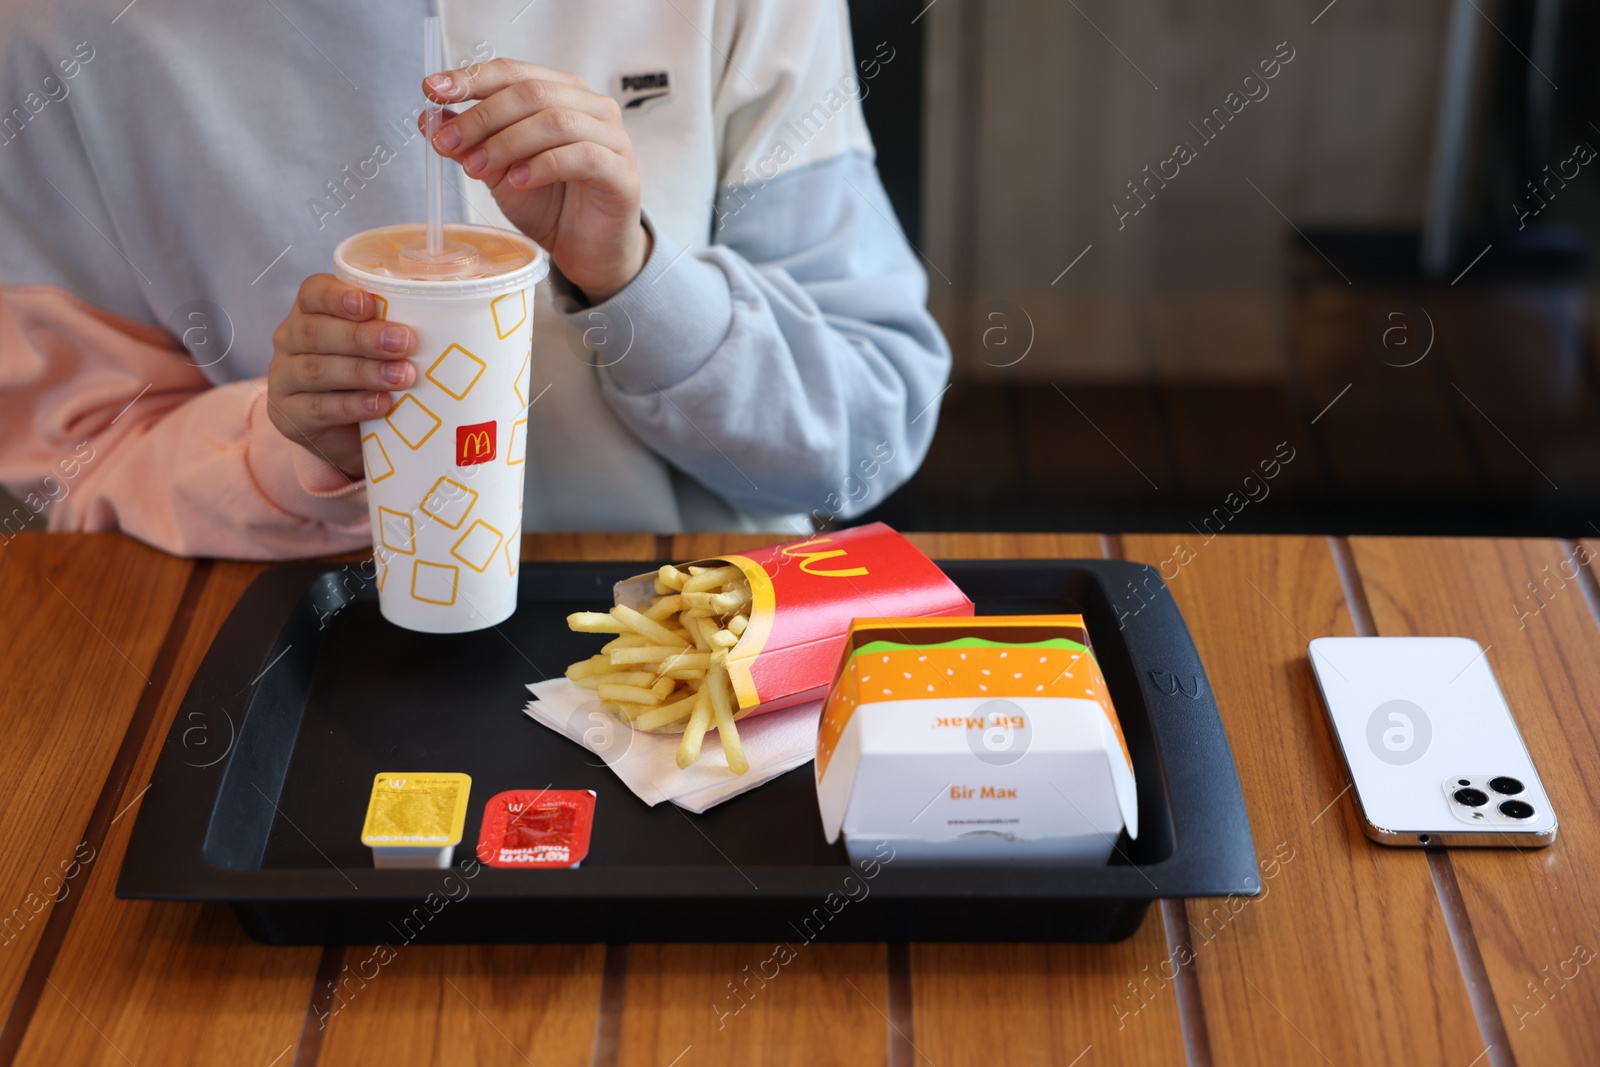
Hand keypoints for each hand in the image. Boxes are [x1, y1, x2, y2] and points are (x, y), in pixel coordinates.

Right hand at [267, 274, 416, 478]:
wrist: (349, 433)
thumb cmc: (371, 377)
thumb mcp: (381, 347)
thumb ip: (397, 329)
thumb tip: (453, 318)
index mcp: (311, 311)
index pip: (313, 292)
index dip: (339, 296)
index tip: (372, 304)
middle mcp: (291, 339)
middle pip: (316, 332)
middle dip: (363, 337)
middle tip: (405, 342)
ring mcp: (284, 378)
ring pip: (318, 370)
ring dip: (364, 372)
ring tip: (403, 376)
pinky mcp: (289, 415)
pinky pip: (318, 408)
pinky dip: (353, 406)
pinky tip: (382, 404)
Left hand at [422, 58, 650, 302]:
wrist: (587, 249)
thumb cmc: (549, 203)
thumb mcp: (498, 171)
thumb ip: (470, 143)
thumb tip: (428, 119)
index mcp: (560, 92)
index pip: (512, 72)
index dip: (471, 78)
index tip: (431, 90)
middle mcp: (590, 106)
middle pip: (531, 93)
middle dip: (482, 116)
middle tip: (448, 143)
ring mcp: (612, 137)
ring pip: (555, 121)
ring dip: (507, 143)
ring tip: (477, 169)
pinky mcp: (622, 171)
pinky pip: (581, 156)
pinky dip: (543, 165)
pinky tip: (518, 181)